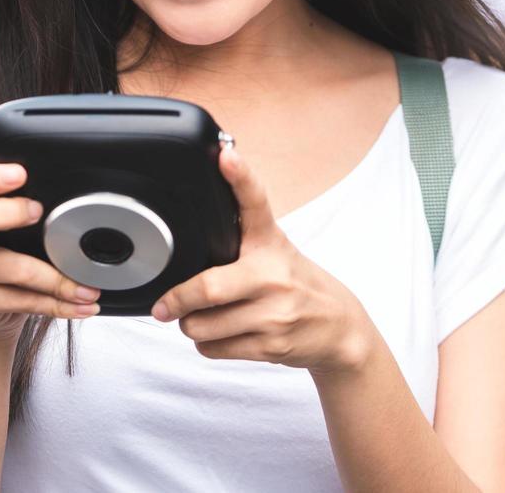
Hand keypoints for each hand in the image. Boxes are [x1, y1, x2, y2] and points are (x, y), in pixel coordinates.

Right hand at [0, 161, 101, 342]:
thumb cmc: (5, 256)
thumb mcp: (11, 227)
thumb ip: (26, 208)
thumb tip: (72, 203)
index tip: (20, 174)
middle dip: (7, 212)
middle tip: (39, 212)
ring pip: (10, 268)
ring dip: (57, 279)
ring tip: (86, 287)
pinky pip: (18, 300)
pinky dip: (55, 304)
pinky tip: (79, 305)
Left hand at [150, 144, 373, 375]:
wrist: (340, 329)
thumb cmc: (295, 282)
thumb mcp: (273, 247)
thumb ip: (238, 234)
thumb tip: (192, 219)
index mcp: (270, 242)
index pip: (254, 202)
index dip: (240, 176)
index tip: (225, 155)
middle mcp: (273, 275)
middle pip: (208, 288)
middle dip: (176, 301)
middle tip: (164, 305)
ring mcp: (275, 313)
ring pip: (203, 326)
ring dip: (192, 326)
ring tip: (202, 318)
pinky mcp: (272, 346)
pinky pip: (215, 349)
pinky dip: (208, 344)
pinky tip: (221, 334)